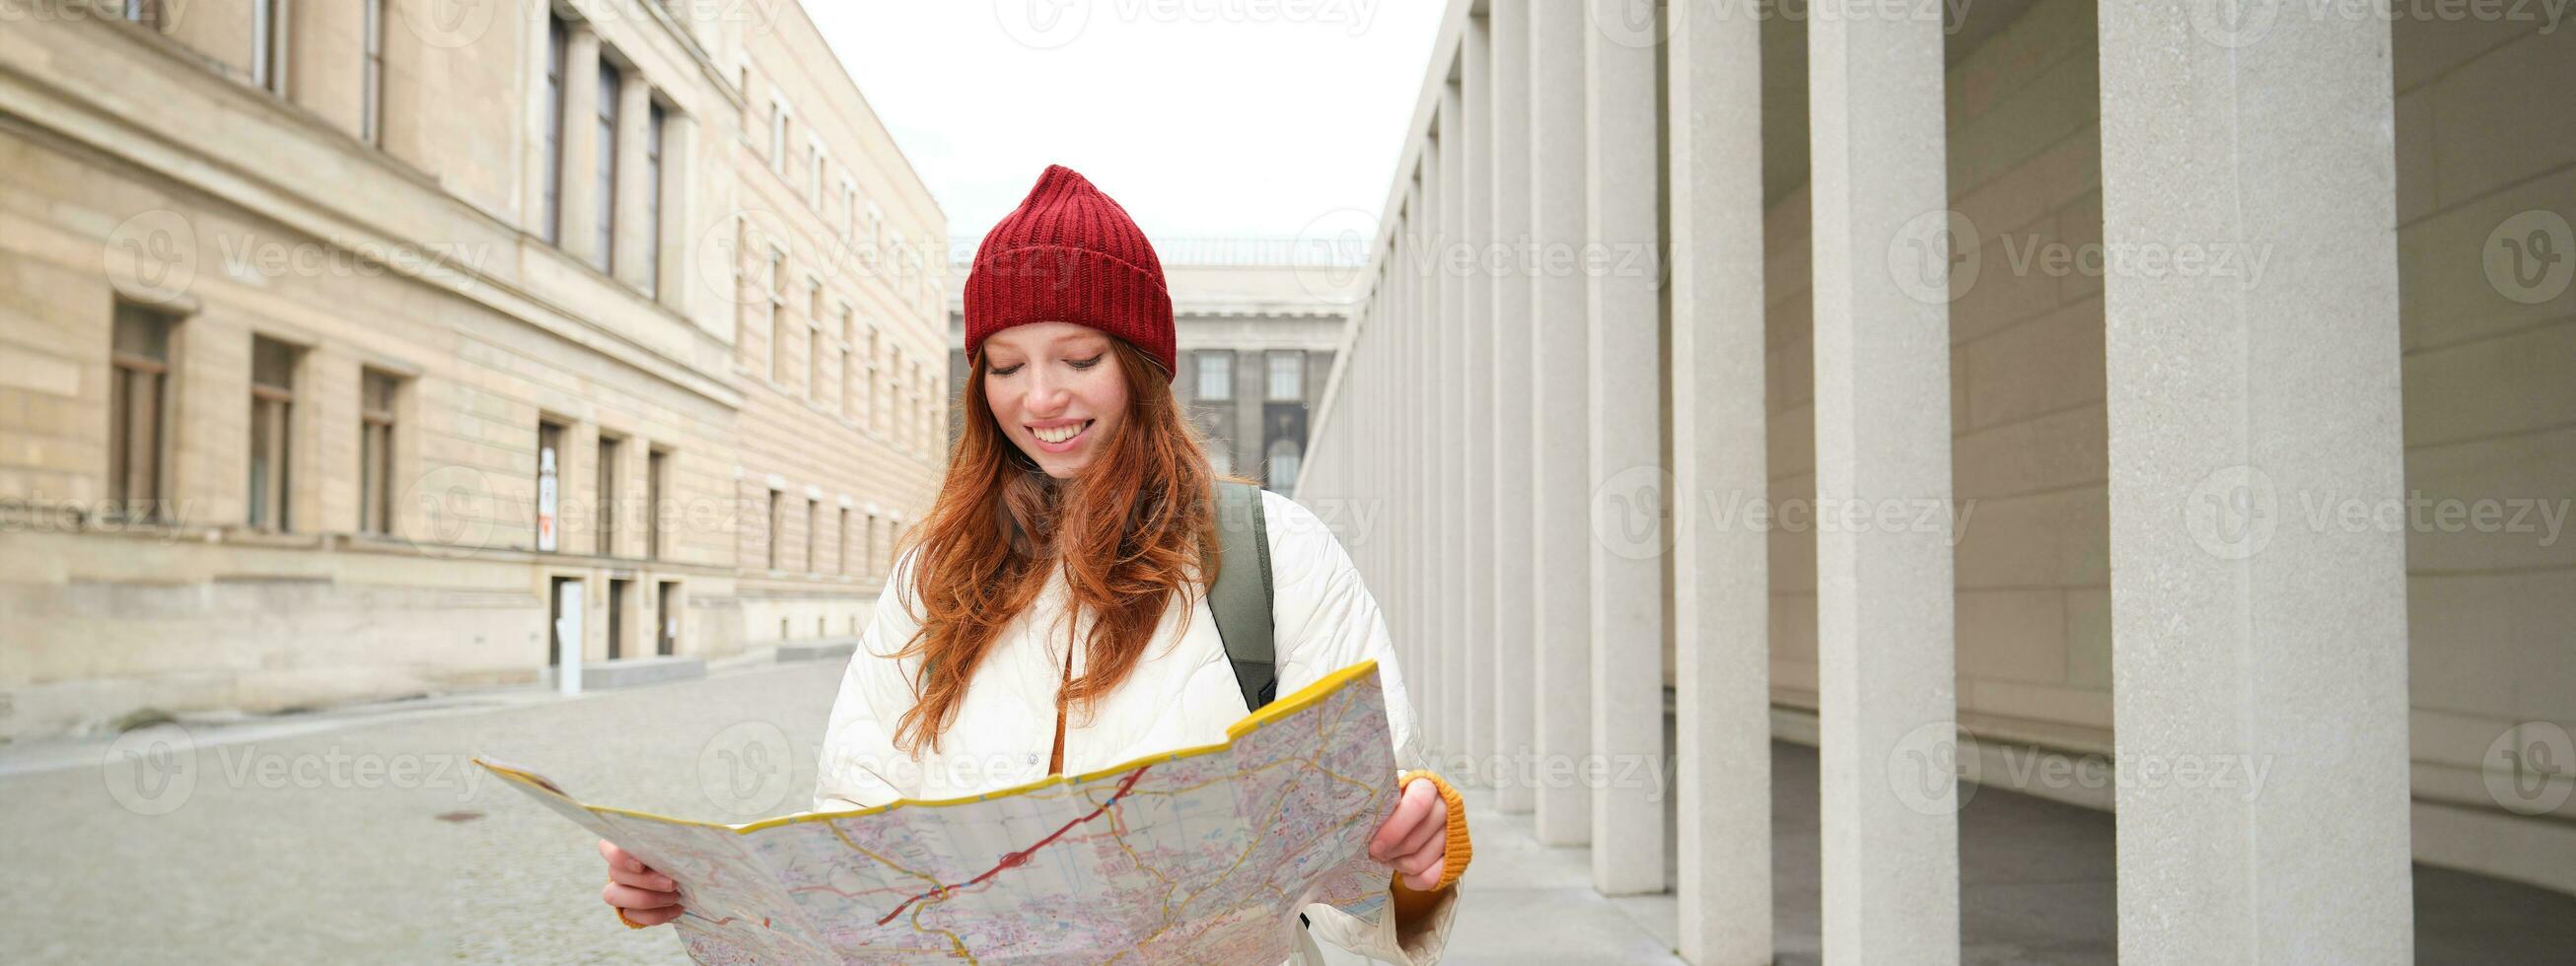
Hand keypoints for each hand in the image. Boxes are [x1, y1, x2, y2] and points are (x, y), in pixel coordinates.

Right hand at [599, 838, 685, 926]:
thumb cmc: (683, 854)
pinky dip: (655, 915)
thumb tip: (681, 845)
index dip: (619, 857)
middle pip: (615, 873)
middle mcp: (618, 868)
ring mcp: (619, 890)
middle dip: (645, 881)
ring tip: (674, 897)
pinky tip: (676, 909)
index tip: (641, 865)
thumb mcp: (681, 844)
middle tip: (672, 883)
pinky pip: (632, 915)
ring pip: (614, 896)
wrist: (690, 878)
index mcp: (625, 846)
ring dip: (646, 899)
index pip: (606, 847)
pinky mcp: (628, 909)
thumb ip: (674, 842)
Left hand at [1366, 777, 1449, 891]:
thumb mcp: (1385, 797)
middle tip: (1375, 853)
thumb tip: (1357, 824)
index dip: (1395, 828)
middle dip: (1390, 852)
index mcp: (1426, 786)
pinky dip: (1413, 880)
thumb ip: (1376, 805)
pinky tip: (1403, 873)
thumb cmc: (1393, 804)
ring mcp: (1453, 833)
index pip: (1419, 803)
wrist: (1411, 815)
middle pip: (1416, 839)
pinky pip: (1432, 877)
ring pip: (1421, 861)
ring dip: (1398, 865)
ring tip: (1388, 858)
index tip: (1374, 846)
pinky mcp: (1456, 856)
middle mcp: (1446, 807)